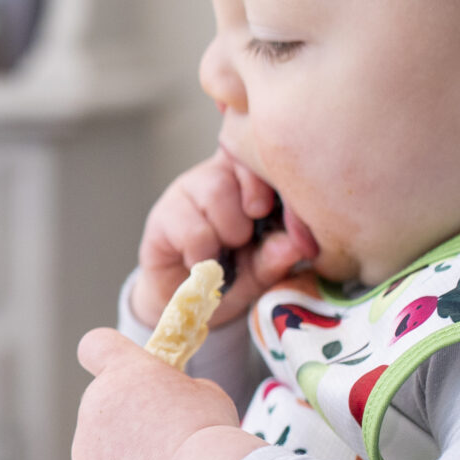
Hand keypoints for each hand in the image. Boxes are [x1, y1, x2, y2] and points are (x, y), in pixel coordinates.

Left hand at [71, 327, 255, 459]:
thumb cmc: (211, 437)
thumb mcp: (205, 395)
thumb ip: (175, 391)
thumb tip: (169, 404)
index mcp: (121, 372)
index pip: (95, 346)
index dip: (108, 357)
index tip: (123, 372)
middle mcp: (94, 406)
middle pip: (105, 406)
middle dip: (128, 419)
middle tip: (167, 440)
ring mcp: (85, 451)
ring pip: (105, 451)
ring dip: (128, 459)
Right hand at [128, 147, 315, 328]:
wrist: (188, 306)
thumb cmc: (231, 278)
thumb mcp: (262, 271)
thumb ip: (277, 257)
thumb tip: (296, 245)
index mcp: (249, 181)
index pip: (257, 154)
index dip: (263, 174)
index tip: (264, 210)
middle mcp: (217, 177)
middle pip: (235, 166)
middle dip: (246, 210)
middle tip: (244, 238)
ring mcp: (187, 193)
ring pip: (214, 191)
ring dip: (226, 231)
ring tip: (222, 255)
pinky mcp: (163, 216)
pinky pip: (190, 226)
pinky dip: (202, 252)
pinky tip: (200, 264)